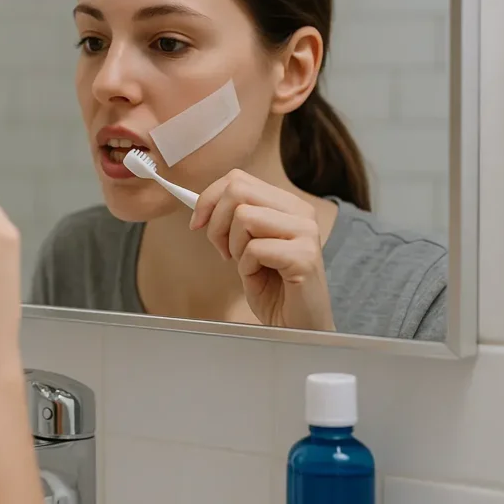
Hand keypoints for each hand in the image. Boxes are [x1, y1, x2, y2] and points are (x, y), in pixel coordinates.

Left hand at [189, 169, 334, 331]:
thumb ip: (233, 219)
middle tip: (223, 250)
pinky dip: (246, 265)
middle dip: (216, 222)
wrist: (297, 325)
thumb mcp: (246, 245)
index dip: (209, 198)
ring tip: (246, 265)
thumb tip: (200, 204)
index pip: (238, 179)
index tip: (197, 224)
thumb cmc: (273, 288)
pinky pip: (255, 248)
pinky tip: (259, 277)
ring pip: (245, 217)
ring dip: (234, 246)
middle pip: (238, 190)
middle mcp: (301, 212)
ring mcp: (306, 233)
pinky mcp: (305, 257)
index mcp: (287, 204)